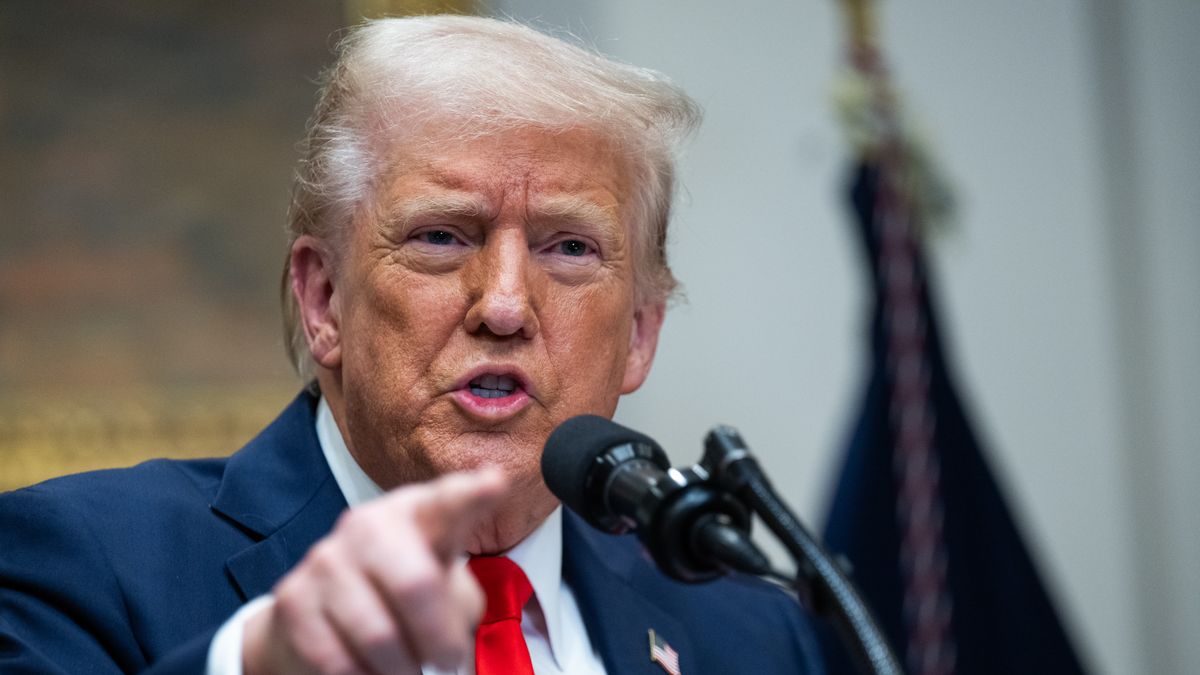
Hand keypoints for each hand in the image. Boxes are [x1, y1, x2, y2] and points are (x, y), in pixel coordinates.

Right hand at [243, 468, 507, 674]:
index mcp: (417, 512)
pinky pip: (339, 661)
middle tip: (450, 661)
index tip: (495, 483)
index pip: (447, 501)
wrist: (323, 613)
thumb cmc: (401, 592)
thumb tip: (449, 630)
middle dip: (440, 639)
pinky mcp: (292, 599)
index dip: (471, 493)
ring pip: (379, 636)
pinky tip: (368, 668)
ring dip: (402, 668)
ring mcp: (326, 558)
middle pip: (417, 584)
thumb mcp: (442, 585)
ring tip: (406, 667)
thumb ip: (459, 597)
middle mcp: (368, 524)